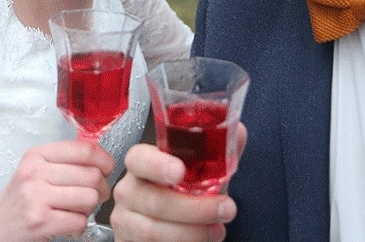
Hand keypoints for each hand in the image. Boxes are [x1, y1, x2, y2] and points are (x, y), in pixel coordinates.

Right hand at [0, 140, 113, 241]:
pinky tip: (67, 223)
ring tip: (77, 210)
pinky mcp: (40, 221)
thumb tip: (99, 156)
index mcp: (36, 156)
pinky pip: (80, 221)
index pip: (84, 149)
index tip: (106, 168)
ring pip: (89, 197)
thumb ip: (61, 161)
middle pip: (92, 175)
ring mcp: (36, 196)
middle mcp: (34, 172)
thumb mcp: (33, 172)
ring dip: (89, 209)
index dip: (103, 159)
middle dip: (100, 189)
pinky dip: (79, 226)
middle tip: (93, 196)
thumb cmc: (17, 203)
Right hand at [109, 128, 244, 241]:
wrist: (171, 222)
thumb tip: (239, 133)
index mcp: (141, 164)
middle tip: (225, 209)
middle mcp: (128, 190)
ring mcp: (125, 219)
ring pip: (153, 231)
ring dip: (192, 233)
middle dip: (195, 209)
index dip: (157, 165)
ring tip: (217, 230)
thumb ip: (218, 153)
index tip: (180, 171)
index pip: (139, 158)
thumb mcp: (200, 171)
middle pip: (154, 201)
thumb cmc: (182, 191)